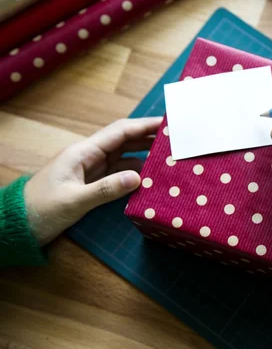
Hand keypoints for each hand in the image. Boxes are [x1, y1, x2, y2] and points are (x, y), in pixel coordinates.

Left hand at [24, 117, 161, 244]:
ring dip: (146, 155)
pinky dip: (137, 172)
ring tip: (170, 156)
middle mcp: (90, 156)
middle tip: (176, 138)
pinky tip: (151, 176)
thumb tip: (138, 178)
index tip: (168, 123)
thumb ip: (106, 189)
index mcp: (83, 152)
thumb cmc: (41, 209)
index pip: (120, 132)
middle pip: (125, 140)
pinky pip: (120, 172)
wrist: (18, 225)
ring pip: (125, 156)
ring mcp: (92, 169)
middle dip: (150, 137)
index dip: (144, 125)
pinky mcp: (93, 182)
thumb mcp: (74, 201)